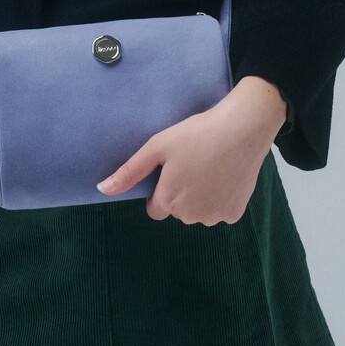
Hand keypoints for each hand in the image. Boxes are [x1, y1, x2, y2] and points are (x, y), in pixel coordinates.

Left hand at [95, 76, 287, 224]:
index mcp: (168, 201)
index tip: (172, 170)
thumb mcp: (157, 147)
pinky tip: (225, 174)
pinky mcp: (235, 214)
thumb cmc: (197, 134)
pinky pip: (221, 210)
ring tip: (209, 166)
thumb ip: (129, 172)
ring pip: (200, 212)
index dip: (161, 189)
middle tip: (192, 163)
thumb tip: (101, 190)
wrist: (243, 128)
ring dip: (201, 197)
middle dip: (181, 193)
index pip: (156, 208)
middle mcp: (191, 216)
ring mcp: (215, 217)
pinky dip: (221, 197)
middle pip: (178, 211)